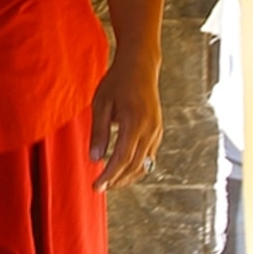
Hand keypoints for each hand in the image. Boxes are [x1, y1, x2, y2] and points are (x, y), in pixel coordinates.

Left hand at [91, 52, 162, 190]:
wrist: (140, 65)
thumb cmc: (117, 82)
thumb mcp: (101, 104)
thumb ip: (99, 132)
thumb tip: (94, 158)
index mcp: (135, 123)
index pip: (122, 159)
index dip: (109, 176)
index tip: (97, 186)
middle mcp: (150, 130)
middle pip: (135, 165)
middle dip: (118, 180)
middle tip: (101, 188)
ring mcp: (157, 131)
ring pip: (145, 163)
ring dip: (128, 176)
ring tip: (111, 183)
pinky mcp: (158, 130)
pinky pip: (149, 155)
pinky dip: (136, 165)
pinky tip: (123, 168)